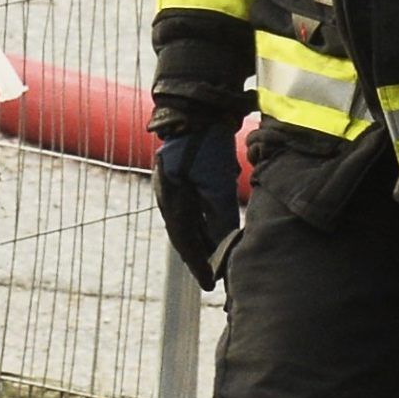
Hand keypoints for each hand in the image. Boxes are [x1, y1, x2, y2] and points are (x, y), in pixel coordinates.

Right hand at [151, 114, 246, 290]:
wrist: (195, 112)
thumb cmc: (205, 145)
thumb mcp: (216, 181)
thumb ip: (221, 210)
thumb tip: (227, 239)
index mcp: (173, 201)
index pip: (185, 240)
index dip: (198, 263)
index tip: (209, 284)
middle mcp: (171, 198)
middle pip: (187, 235)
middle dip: (200, 258)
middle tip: (213, 281)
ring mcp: (177, 189)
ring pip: (191, 224)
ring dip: (204, 243)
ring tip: (217, 264)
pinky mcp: (187, 181)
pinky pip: (195, 210)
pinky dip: (206, 224)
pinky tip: (217, 235)